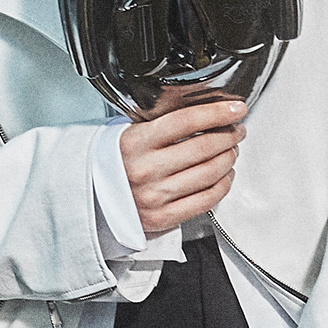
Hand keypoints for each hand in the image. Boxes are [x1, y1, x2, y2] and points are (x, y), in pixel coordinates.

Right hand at [120, 87, 245, 235]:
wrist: (92, 197)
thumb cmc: (116, 163)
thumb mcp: (130, 133)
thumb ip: (162, 124)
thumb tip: (207, 113)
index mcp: (135, 143)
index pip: (186, 121)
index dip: (217, 113)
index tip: (235, 109)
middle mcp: (145, 169)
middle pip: (204, 147)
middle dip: (229, 136)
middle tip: (236, 130)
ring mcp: (155, 196)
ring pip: (209, 173)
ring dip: (229, 158)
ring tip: (231, 151)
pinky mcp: (163, 218)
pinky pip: (206, 200)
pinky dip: (223, 185)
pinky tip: (225, 175)